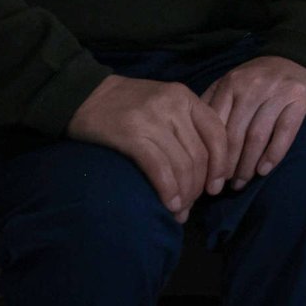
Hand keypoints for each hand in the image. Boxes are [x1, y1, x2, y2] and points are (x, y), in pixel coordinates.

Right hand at [67, 74, 229, 222]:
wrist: (84, 94)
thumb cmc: (127, 104)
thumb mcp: (165, 102)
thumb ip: (186, 124)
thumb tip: (206, 167)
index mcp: (186, 96)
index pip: (217, 134)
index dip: (221, 165)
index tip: (216, 187)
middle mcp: (174, 105)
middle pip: (200, 155)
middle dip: (199, 187)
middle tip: (191, 205)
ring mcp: (153, 119)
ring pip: (182, 165)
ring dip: (184, 194)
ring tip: (179, 211)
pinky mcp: (132, 135)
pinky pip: (160, 169)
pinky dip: (168, 191)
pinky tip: (168, 204)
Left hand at [201, 55, 305, 190]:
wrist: (298, 56)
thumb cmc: (259, 77)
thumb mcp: (232, 82)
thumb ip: (214, 102)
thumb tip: (192, 135)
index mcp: (231, 83)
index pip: (215, 125)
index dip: (210, 153)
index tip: (207, 175)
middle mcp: (252, 86)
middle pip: (235, 134)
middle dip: (227, 164)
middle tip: (224, 185)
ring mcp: (276, 92)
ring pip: (257, 136)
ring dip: (248, 164)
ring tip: (242, 182)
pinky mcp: (299, 98)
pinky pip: (284, 131)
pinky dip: (273, 154)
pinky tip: (264, 170)